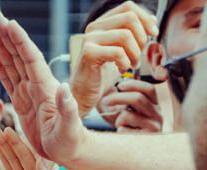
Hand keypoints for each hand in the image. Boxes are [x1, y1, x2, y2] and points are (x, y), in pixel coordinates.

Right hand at [0, 12, 88, 163]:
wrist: (69, 151)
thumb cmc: (70, 142)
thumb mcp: (70, 128)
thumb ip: (68, 109)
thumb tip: (64, 88)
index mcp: (46, 88)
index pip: (31, 59)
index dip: (20, 42)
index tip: (10, 25)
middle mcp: (37, 85)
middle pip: (19, 54)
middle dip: (7, 35)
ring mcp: (29, 91)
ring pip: (12, 62)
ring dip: (1, 44)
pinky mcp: (22, 100)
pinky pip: (7, 77)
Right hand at [70, 2, 157, 116]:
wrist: (84, 94)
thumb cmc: (103, 73)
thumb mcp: (123, 50)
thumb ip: (134, 33)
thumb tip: (152, 19)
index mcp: (102, 23)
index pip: (128, 7)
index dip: (145, 18)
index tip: (153, 33)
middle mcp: (94, 28)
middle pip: (129, 18)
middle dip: (142, 37)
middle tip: (139, 54)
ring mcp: (89, 39)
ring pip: (125, 35)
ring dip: (135, 53)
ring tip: (132, 64)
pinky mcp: (88, 53)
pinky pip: (118, 52)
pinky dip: (125, 63)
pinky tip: (121, 70)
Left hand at [102, 79, 163, 132]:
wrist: (131, 149)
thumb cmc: (127, 126)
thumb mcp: (127, 110)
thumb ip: (124, 98)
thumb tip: (112, 86)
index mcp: (154, 105)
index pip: (149, 89)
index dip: (134, 85)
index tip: (119, 86)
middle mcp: (158, 114)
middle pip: (138, 99)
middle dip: (117, 98)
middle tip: (105, 101)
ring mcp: (154, 126)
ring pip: (127, 115)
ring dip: (118, 119)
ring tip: (120, 125)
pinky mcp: (146, 138)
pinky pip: (124, 130)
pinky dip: (119, 130)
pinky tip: (124, 133)